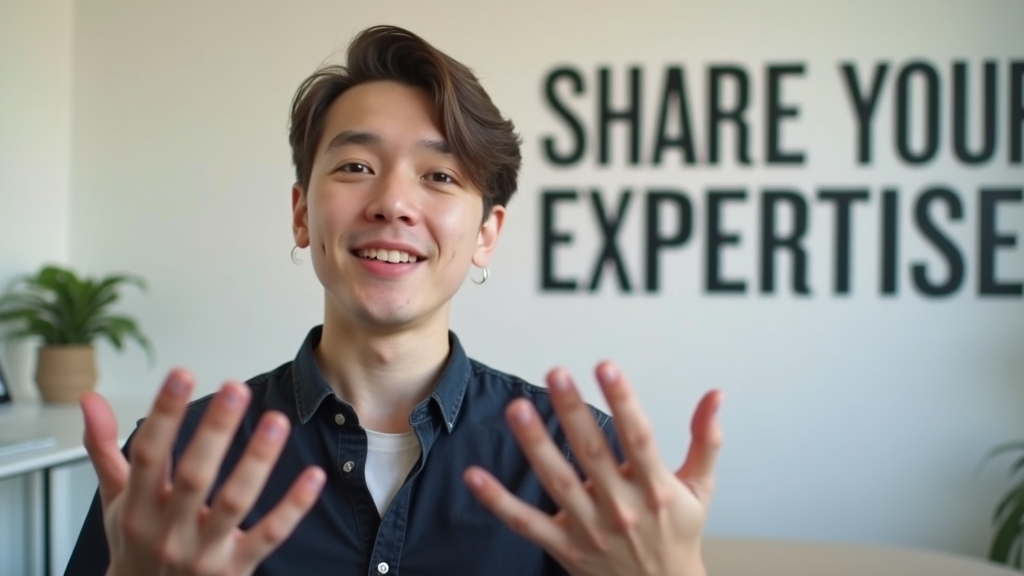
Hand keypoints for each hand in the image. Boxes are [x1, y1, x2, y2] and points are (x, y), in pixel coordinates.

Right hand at [81, 369, 325, 575]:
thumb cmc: (135, 544)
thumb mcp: (113, 499)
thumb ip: (104, 447)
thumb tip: (90, 398)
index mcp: (137, 505)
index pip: (147, 453)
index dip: (164, 412)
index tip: (181, 373)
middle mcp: (167, 529)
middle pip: (193, 475)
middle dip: (215, 431)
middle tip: (236, 388)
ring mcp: (203, 551)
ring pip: (234, 502)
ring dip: (257, 460)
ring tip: (277, 420)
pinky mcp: (235, 568)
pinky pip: (269, 535)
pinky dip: (293, 507)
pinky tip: (314, 476)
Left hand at [464, 362, 721, 575]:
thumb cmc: (678, 535)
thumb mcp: (700, 489)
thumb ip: (705, 440)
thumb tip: (715, 395)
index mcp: (655, 487)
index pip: (639, 437)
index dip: (623, 400)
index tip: (606, 366)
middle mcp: (622, 506)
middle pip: (593, 452)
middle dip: (573, 411)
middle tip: (555, 372)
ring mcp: (590, 528)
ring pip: (558, 482)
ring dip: (536, 444)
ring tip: (518, 407)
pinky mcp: (565, 546)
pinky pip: (526, 523)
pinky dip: (498, 501)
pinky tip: (474, 475)